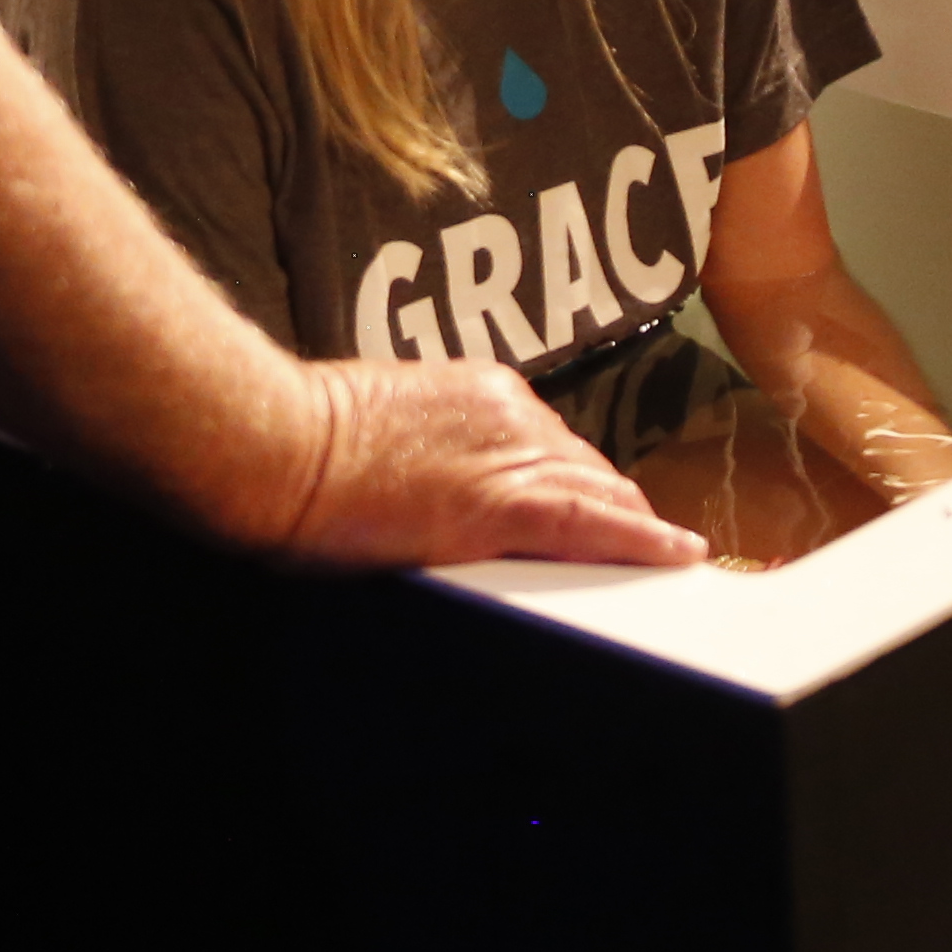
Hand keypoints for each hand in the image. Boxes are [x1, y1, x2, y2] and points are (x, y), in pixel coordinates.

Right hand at [270, 358, 706, 570]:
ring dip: (623, 527)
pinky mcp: (507, 503)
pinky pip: (596, 523)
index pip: (552, 442)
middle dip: (611, 508)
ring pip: (599, 492)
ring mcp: (512, 453)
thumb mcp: (377, 423)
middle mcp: (510, 412)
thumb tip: (430, 476)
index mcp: (478, 391)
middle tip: (638, 546)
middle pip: (588, 467)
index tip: (592, 503)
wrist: (274, 446)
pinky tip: (677, 555)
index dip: (578, 481)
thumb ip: (426, 443)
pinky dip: (642, 541)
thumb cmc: (297, 441)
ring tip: (658, 560)